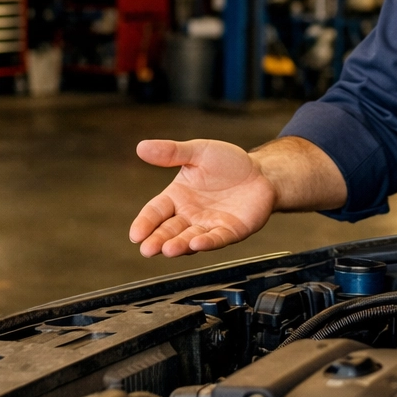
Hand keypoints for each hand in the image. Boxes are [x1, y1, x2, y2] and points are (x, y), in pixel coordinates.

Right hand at [131, 139, 276, 256]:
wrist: (261, 172)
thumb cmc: (228, 163)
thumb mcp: (198, 152)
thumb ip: (172, 152)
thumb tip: (142, 147)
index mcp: (177, 196)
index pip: (155, 211)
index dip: (145, 223)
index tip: (135, 234)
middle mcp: (190, 214)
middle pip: (169, 230)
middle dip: (157, 240)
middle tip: (147, 249)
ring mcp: (209, 225)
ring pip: (190, 238)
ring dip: (179, 245)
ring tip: (168, 249)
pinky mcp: (230, 231)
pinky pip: (217, 238)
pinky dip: (207, 242)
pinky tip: (197, 243)